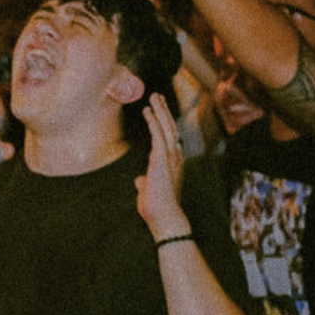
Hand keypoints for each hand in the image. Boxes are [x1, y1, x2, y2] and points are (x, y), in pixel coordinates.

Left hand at [134, 94, 191, 237]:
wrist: (164, 218)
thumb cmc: (156, 208)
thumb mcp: (149, 192)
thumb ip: (145, 183)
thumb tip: (139, 180)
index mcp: (172, 164)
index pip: (169, 138)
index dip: (165, 123)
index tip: (160, 111)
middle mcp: (175, 158)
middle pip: (170, 128)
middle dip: (164, 111)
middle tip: (158, 96)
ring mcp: (170, 157)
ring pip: (166, 127)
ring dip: (160, 110)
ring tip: (154, 96)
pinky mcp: (162, 159)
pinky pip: (158, 134)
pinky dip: (153, 121)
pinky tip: (147, 110)